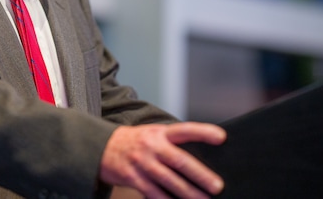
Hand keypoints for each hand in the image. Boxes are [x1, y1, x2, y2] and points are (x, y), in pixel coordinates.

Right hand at [99, 122, 225, 198]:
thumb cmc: (134, 141)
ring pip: (169, 181)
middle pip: (179, 161)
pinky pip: (154, 194)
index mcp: (159, 132)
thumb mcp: (152, 134)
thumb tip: (201, 161)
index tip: (221, 137)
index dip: (203, 132)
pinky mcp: (133, 178)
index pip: (185, 130)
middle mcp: (151, 146)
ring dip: (188, 193)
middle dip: (200, 175)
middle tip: (217, 186)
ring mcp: (141, 163)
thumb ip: (172, 144)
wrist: (100, 146)